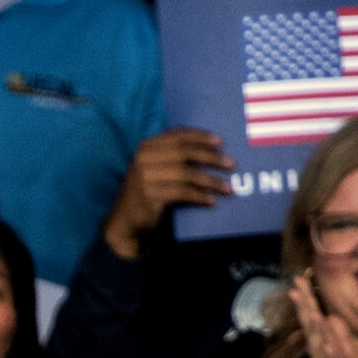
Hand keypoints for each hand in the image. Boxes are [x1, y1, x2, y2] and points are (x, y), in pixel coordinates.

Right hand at [103, 129, 234, 257]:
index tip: (220, 142)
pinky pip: (182, 193)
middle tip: (231, 165)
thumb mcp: (155, 169)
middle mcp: (144, 158)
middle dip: (211, 158)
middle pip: (185, 153)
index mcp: (146, 147)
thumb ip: (172, 157)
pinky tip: (212, 201)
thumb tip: (209, 150)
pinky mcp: (150, 196)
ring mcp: (145, 177)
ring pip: (186, 174)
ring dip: (210, 181)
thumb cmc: (147, 192)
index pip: (177, 136)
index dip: (200, 137)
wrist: (125, 221)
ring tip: (227, 188)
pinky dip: (199, 197)